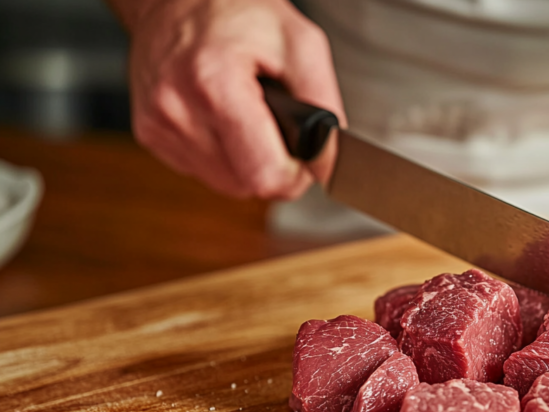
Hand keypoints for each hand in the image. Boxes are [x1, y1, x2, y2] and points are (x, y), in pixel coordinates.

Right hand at [123, 0, 343, 198]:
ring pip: (225, 184)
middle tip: (280, 131)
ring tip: (250, 118)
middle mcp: (176, 108)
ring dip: (247, 163)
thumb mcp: (302, 44)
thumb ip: (325, 104)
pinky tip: (225, 120)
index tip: (303, 157)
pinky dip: (223, 155)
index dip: (295, 175)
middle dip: (273, 168)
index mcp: (214, 84)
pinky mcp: (148, 132)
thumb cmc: (239, 12)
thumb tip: (329, 163)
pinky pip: (202, 171)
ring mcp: (157, 123)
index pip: (264, 175)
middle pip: (246, 186)